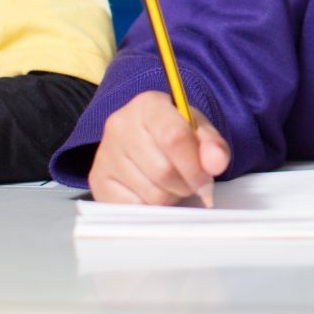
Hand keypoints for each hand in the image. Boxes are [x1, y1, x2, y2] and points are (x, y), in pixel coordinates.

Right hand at [90, 91, 229, 204]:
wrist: (144, 139)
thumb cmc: (174, 133)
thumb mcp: (199, 131)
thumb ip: (213, 145)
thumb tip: (216, 162)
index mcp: (148, 105)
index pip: (174, 137)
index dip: (195, 166)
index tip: (206, 180)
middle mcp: (120, 125)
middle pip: (163, 171)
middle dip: (184, 184)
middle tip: (189, 181)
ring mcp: (105, 154)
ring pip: (150, 193)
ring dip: (170, 197)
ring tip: (170, 183)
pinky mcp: (97, 181)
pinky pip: (133, 208)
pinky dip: (150, 207)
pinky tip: (151, 191)